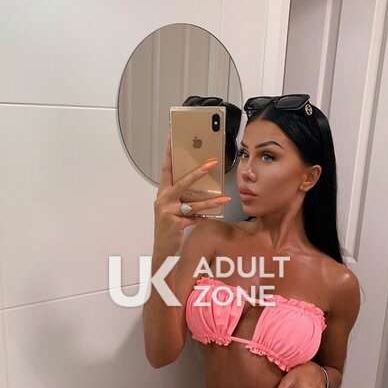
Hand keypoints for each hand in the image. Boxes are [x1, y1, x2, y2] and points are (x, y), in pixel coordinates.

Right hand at [154, 133, 230, 252]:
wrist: (163, 251)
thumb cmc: (169, 228)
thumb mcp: (172, 209)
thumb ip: (182, 198)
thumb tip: (200, 187)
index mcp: (162, 193)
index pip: (166, 169)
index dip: (168, 152)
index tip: (172, 136)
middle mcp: (163, 200)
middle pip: (182, 182)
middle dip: (198, 172)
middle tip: (212, 162)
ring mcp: (168, 212)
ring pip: (194, 204)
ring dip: (211, 201)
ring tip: (225, 198)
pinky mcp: (175, 224)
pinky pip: (195, 218)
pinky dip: (204, 219)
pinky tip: (210, 219)